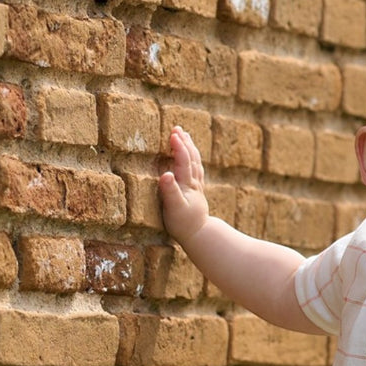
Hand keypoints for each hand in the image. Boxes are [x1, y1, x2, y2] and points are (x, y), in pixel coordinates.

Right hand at [159, 127, 209, 245]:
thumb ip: (169, 191)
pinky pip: (196, 172)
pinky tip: (192, 158)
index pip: (183, 161)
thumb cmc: (183, 224)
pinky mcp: (197, 194)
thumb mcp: (173, 208)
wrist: (199, 237)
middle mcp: (194, 184)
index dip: (179, 147)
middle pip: (191, 159)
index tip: (174, 133)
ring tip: (185, 136)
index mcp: (187, 185)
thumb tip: (165, 174)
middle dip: (184, 143)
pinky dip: (194, 161)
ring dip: (190, 149)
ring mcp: (196, 188)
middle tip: (177, 128)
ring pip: (195, 164)